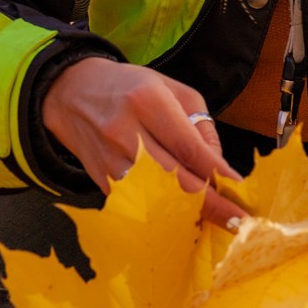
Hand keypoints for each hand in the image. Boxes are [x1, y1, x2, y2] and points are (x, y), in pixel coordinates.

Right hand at [41, 57, 245, 229]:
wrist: (69, 92)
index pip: (188, 146)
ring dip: (189, 211)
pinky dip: (164, 210)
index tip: (238, 187)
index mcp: (148, 102)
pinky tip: (184, 215)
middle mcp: (126, 132)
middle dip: (210, 203)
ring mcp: (110, 160)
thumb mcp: (171, 88)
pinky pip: (140, 201)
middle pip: (175, 178)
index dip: (215, 171)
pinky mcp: (101, 179)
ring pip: (157, 196)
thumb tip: (218, 164)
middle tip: (238, 220)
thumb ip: (201, 124)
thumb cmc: (129, 87)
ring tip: (216, 220)